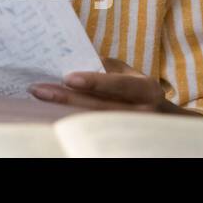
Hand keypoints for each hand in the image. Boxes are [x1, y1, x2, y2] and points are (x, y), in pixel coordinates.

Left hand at [27, 57, 201, 115]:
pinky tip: (52, 113)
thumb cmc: (138, 89)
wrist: (165, 122)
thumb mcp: (129, 73)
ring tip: (40, 99)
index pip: (119, 85)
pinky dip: (71, 121)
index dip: (94, 82)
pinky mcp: (120, 142)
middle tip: (38, 89)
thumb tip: (74, 60)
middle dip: (66, 98)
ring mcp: (131, 130)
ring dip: (63, 111)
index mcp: (146, 89)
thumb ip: (106, 67)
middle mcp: (142, 112)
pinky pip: (92, 132)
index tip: (68, 78)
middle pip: (99, 107)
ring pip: (92, 122)